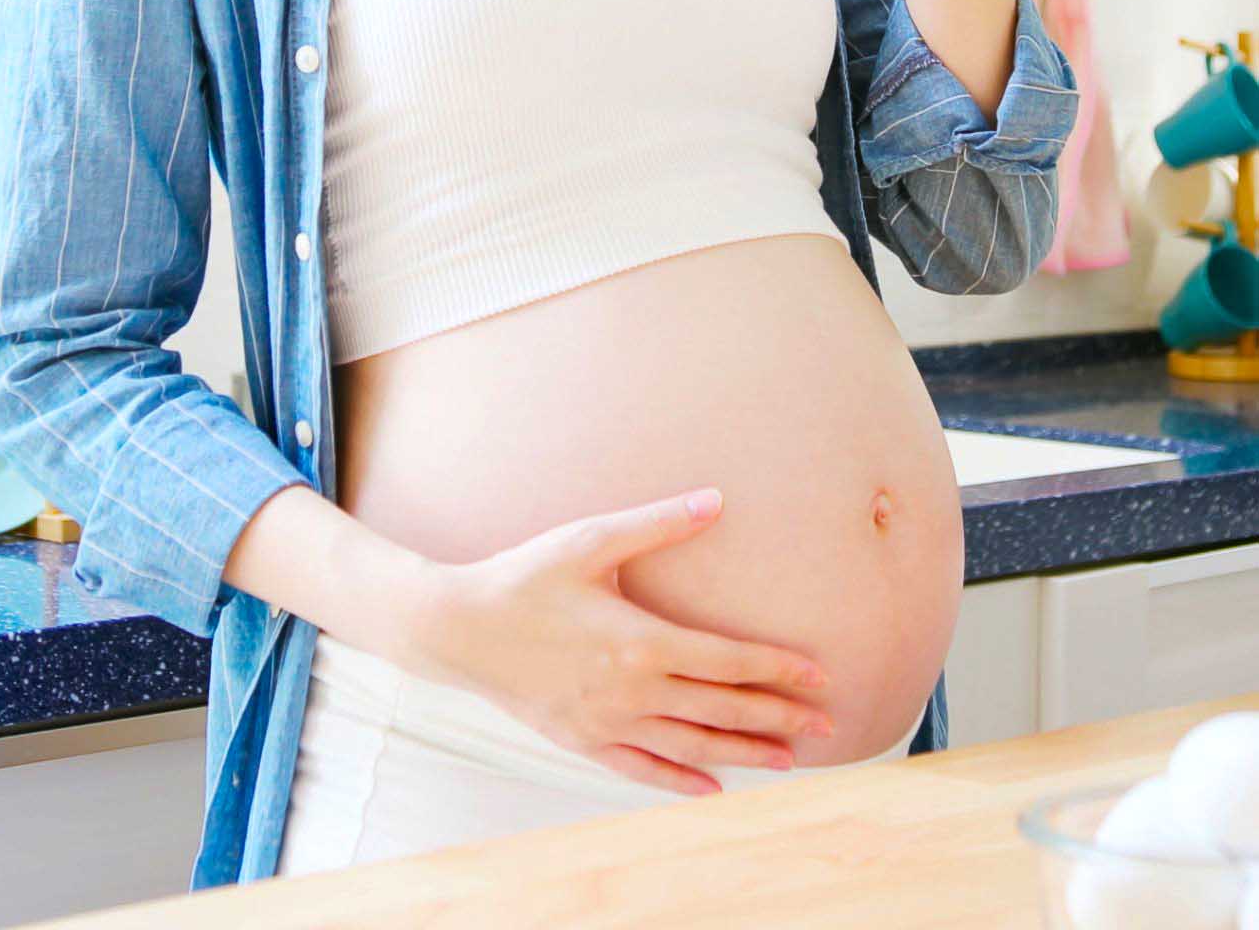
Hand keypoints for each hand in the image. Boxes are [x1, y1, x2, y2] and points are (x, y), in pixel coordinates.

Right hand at [407, 490, 834, 796]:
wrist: (459, 628)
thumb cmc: (526, 575)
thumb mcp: (590, 540)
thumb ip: (657, 523)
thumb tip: (716, 500)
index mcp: (641, 641)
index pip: (726, 661)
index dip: (777, 669)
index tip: (818, 675)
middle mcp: (631, 691)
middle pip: (720, 709)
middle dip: (778, 718)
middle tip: (828, 727)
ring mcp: (607, 723)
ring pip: (690, 746)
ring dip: (743, 753)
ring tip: (788, 761)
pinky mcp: (582, 740)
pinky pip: (641, 770)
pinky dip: (679, 781)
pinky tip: (710, 788)